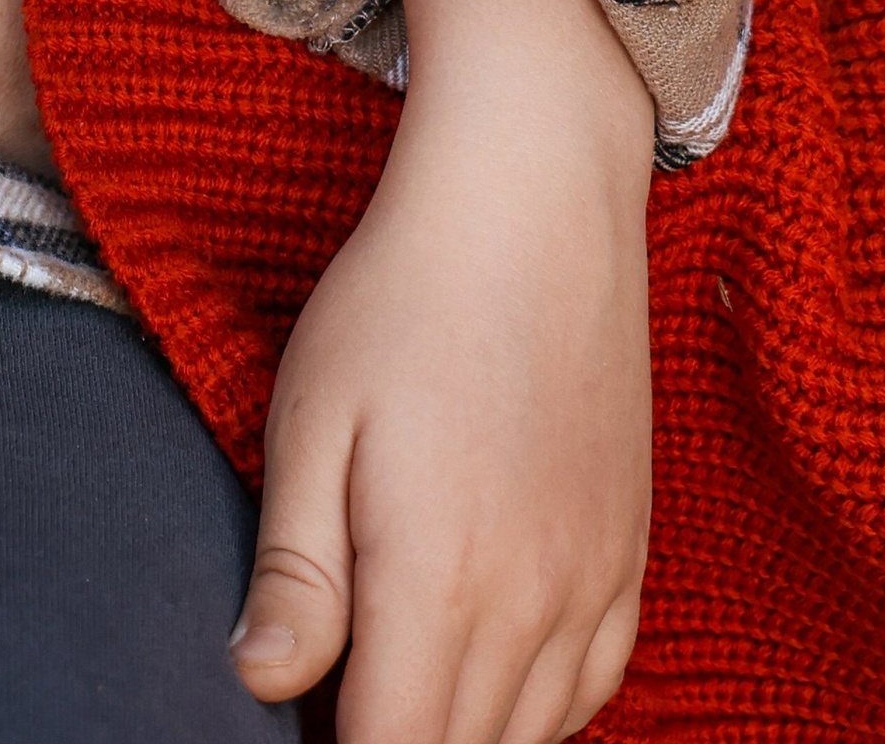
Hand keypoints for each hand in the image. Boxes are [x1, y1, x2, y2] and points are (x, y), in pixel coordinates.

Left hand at [232, 0, 654, 742]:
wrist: (533, 195)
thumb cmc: (400, 295)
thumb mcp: (312, 416)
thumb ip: (294, 569)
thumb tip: (257, 686)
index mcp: (439, 578)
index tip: (296, 727)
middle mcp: (532, 602)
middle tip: (332, 693)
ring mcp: (594, 580)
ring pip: (532, 739)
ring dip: (460, 736)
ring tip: (395, 685)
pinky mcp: (628, 551)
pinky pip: (593, 689)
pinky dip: (538, 713)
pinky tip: (485, 679)